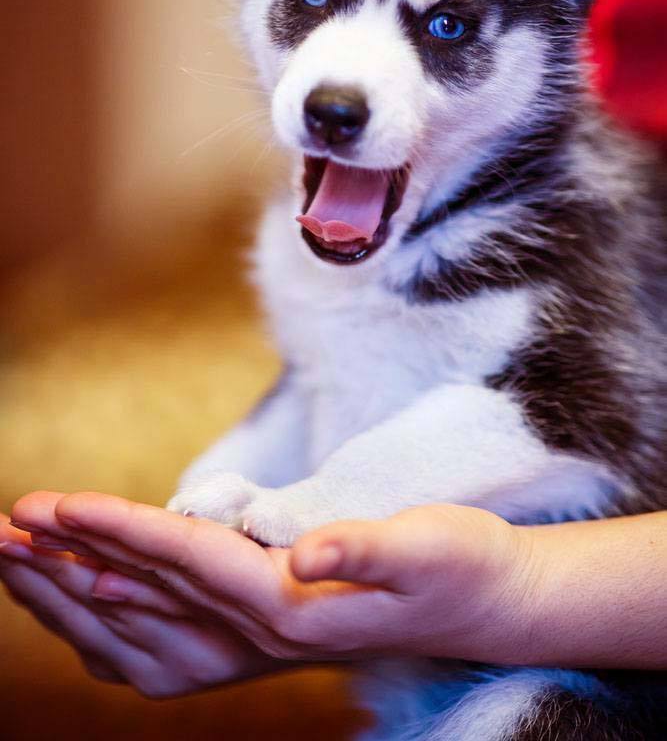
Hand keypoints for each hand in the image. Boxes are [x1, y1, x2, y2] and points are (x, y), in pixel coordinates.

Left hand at [5, 493, 533, 665]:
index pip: (188, 560)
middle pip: (150, 593)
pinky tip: (91, 595)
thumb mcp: (431, 546)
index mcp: (296, 604)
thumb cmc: (462, 566)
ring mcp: (262, 636)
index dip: (121, 531)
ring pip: (150, 617)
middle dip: (74, 558)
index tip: (57, 505)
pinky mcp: (267, 628)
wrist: (487, 606)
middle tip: (9, 522)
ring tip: (25, 553)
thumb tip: (307, 551)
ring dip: (81, 587)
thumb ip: (368, 548)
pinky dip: (120, 613)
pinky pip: (172, 632)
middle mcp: (267, 629)